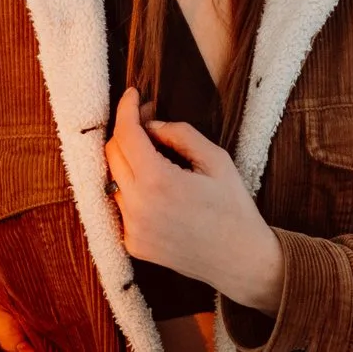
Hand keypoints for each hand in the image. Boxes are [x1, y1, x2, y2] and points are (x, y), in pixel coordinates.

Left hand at [104, 87, 285, 311]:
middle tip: (149, 119)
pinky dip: (133, 189)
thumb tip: (151, 126)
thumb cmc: (233, 207)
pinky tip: (157, 187)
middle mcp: (137, 207)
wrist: (240, 260)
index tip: (132, 93)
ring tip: (156, 154)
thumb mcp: (215, 159)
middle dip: (127, 130)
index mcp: (158, 182)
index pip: (126, 134)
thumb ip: (179, 134)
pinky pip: (122, 205)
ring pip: (114, 179)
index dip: (126, 108)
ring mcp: (132, 229)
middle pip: (112, 154)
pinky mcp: (133, 244)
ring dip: (129, 161)